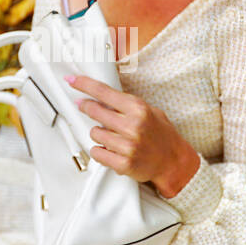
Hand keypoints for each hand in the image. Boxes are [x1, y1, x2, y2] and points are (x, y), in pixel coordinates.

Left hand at [65, 73, 200, 198]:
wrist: (174, 162)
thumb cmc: (161, 135)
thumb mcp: (149, 111)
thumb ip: (126, 105)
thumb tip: (99, 97)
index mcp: (139, 109)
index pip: (104, 92)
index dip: (84, 84)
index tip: (71, 80)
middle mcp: (133, 126)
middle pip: (94, 111)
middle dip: (87, 107)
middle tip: (84, 105)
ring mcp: (128, 146)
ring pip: (94, 133)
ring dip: (98, 133)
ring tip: (112, 136)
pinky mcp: (123, 164)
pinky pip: (97, 153)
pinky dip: (100, 151)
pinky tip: (111, 150)